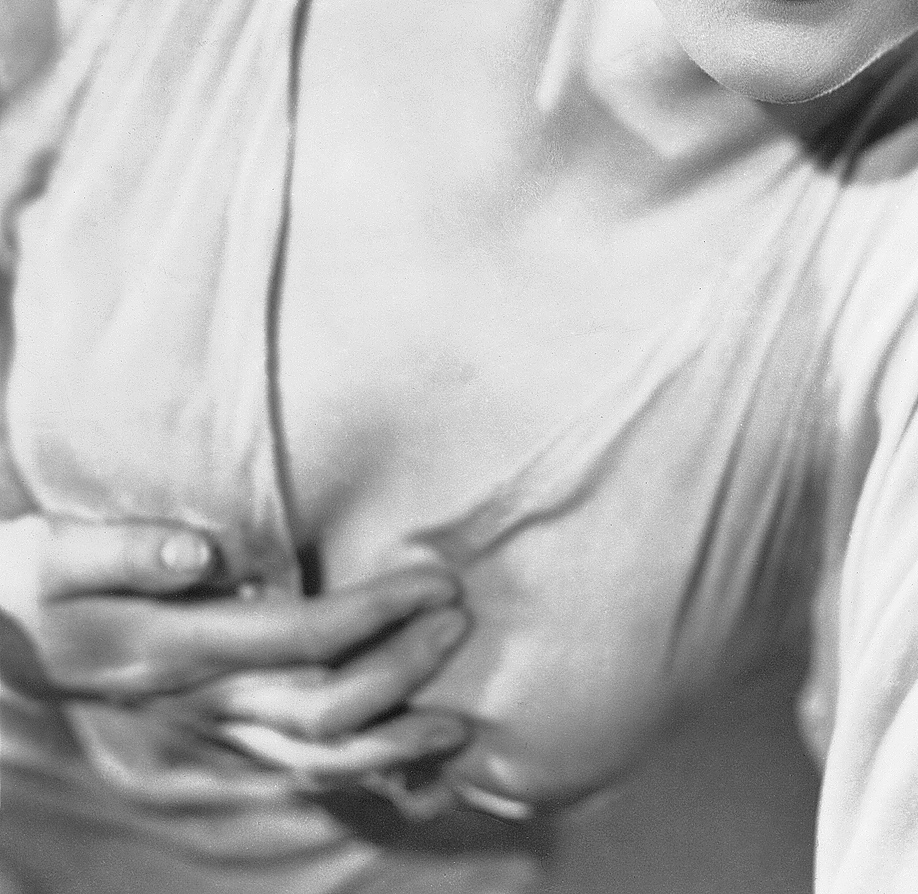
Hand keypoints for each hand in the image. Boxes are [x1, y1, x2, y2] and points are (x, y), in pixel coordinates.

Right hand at [0, 513, 472, 784]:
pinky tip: (405, 776)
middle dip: (401, 670)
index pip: (299, 637)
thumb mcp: (51, 555)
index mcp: (173, 651)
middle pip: (322, 708)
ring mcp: (202, 740)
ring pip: (312, 762)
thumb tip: (205, 554)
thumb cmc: (23, 593)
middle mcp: (196, 707)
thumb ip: (128, 550)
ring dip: (391, 745)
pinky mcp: (205, 752)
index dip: (375, 613)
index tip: (433, 582)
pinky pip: (290, 778)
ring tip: (455, 726)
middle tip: (459, 622)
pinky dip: (354, 782)